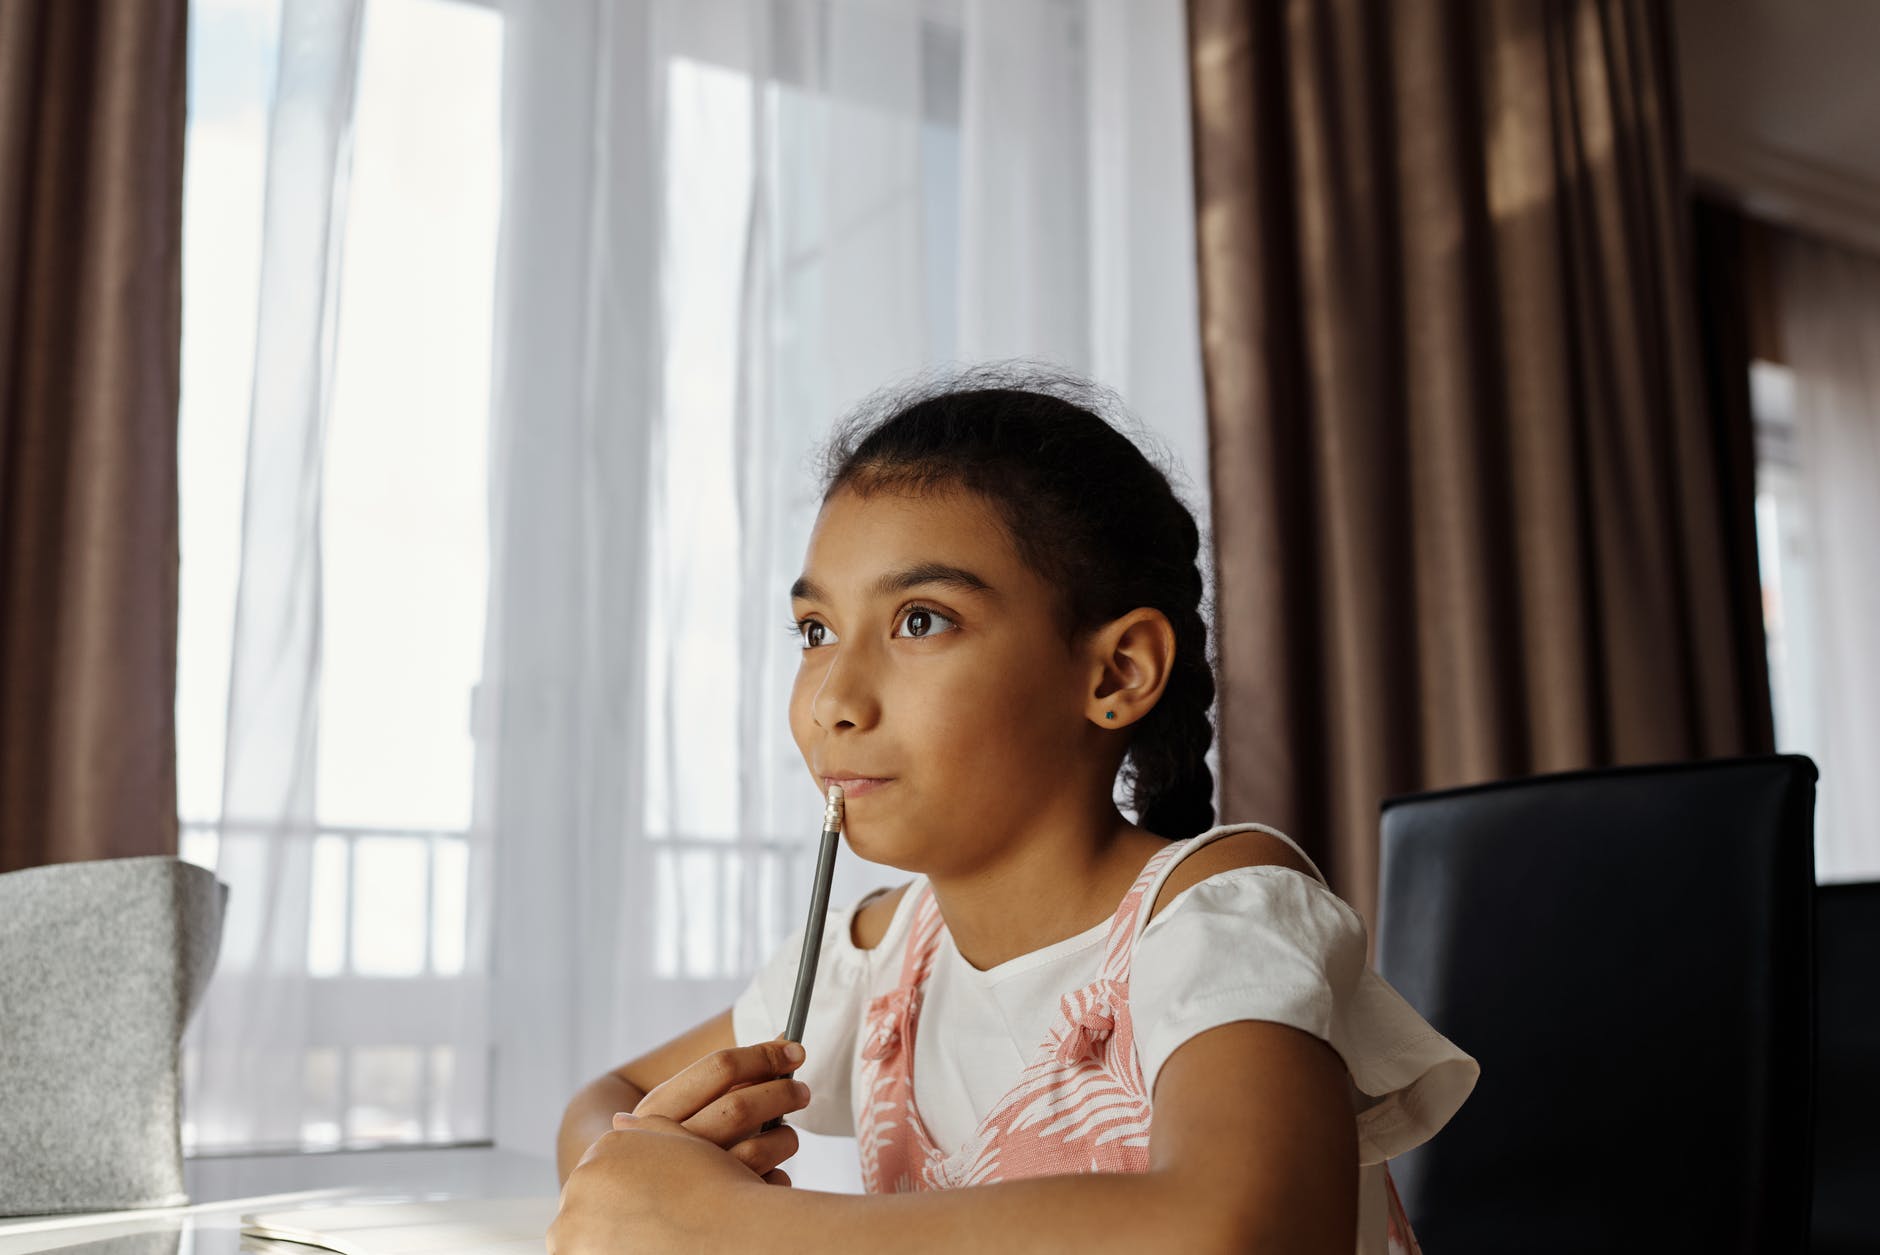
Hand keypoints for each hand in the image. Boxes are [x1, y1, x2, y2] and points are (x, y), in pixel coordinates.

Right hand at [546, 1040, 811, 1253]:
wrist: (616, 1195)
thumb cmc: (668, 1138)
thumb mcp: (679, 1103)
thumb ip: (726, 1076)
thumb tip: (785, 1041)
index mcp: (658, 1108)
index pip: (720, 1067)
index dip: (763, 1055)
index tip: (794, 1049)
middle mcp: (667, 1146)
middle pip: (738, 1108)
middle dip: (780, 1094)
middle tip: (801, 1091)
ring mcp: (685, 1184)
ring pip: (754, 1154)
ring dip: (784, 1138)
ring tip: (788, 1133)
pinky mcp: (707, 1218)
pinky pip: (759, 1193)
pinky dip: (777, 1179)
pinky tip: (773, 1171)